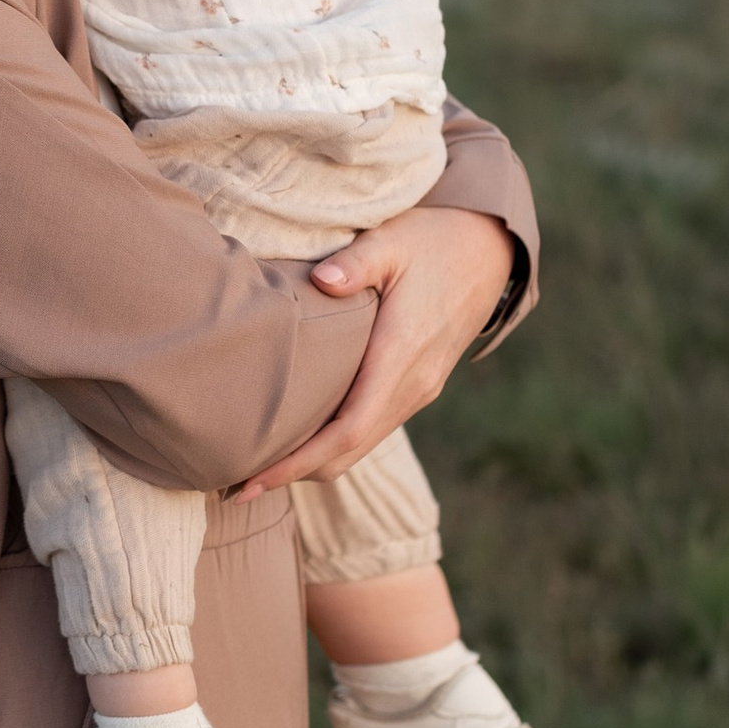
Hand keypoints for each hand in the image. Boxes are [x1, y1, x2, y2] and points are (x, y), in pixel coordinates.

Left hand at [233, 207, 516, 495]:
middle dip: (295, 474)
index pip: (346, 429)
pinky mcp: (418, 385)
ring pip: (361, 445)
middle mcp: (413, 384)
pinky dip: (334, 444)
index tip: (254, 477)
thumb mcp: (393, 240)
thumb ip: (357, 262)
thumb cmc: (434, 240)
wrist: (489, 249)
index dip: (298, 460)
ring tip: (260, 468)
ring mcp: (419, 389)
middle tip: (239, 487)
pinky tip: (301, 436)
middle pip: (349, 451)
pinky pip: (372, 427)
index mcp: (402, 354)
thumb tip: (323, 282)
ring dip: (313, 463)